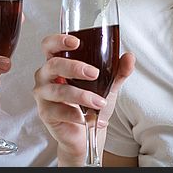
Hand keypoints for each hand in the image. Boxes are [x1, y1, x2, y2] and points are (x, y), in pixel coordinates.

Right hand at [33, 33, 135, 165]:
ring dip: (82, 95)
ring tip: (99, 102)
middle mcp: (46, 75)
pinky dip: (76, 115)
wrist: (86, 132)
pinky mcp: (45, 113)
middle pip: (54, 64)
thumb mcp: (108, 84)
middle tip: (95, 74)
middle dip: (75, 67)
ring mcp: (43, 94)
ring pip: (59, 90)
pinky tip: (88, 118)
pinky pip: (59, 111)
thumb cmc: (91, 103)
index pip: (49, 45)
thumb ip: (118, 70)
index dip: (59, 40)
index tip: (76, 42)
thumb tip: (129, 57)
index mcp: (57, 61)